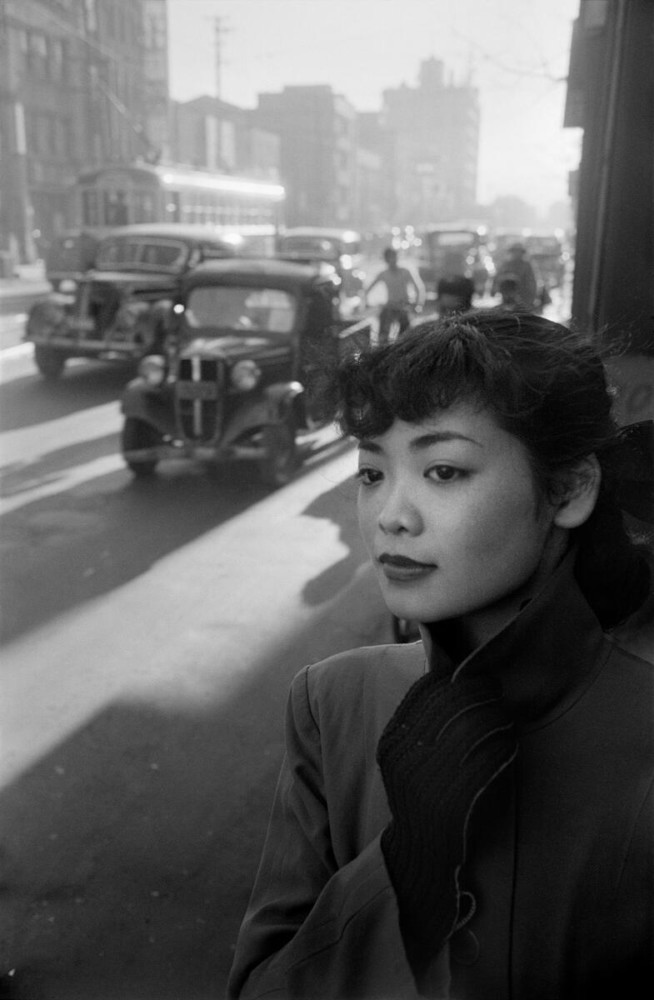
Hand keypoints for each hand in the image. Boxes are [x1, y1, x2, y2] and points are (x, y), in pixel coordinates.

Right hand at [377, 671, 516, 963]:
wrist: (420, 855)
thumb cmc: (420, 799)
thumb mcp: (406, 760)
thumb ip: (420, 725)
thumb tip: (452, 678)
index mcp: (392, 743)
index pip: (424, 691)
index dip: (453, 678)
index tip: (473, 674)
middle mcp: (405, 757)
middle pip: (451, 703)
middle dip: (480, 691)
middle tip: (497, 689)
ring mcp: (428, 778)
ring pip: (472, 726)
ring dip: (495, 715)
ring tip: (505, 714)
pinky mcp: (454, 800)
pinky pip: (486, 758)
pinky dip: (502, 745)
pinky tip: (509, 742)